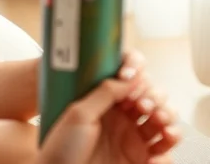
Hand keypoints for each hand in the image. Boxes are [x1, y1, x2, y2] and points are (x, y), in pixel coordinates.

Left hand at [39, 50, 181, 163]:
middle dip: (157, 101)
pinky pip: (165, 154)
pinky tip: (154, 158)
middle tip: (145, 106)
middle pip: (155, 103)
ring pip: (165, 125)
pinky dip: (167, 155)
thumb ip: (105, 93)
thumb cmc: (61, 146)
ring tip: (162, 128)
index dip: (140, 82)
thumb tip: (130, 76)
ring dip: (170, 123)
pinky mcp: (140, 160)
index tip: (137, 82)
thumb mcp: (79, 114)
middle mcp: (123, 120)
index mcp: (107, 104)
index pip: (134, 85)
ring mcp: (133, 140)